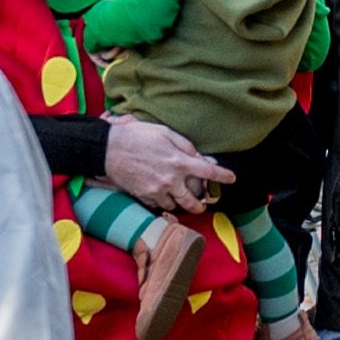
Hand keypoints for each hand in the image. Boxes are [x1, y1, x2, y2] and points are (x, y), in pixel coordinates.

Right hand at [100, 117, 230, 219]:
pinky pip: (159, 205)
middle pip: (193, 201)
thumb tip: (200, 156)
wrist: (108, 149)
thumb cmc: (137, 136)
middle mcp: (170, 179)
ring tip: (181, 199)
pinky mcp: (143, 196)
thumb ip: (185, 146)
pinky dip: (163, 203)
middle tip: (203, 202)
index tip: (232, 178)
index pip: (208, 172)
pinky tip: (163, 196)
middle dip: (201, 204)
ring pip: (175, 205)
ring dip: (181, 203)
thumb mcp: (165, 133)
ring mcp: (156, 190)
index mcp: (178, 161)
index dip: (223, 176)